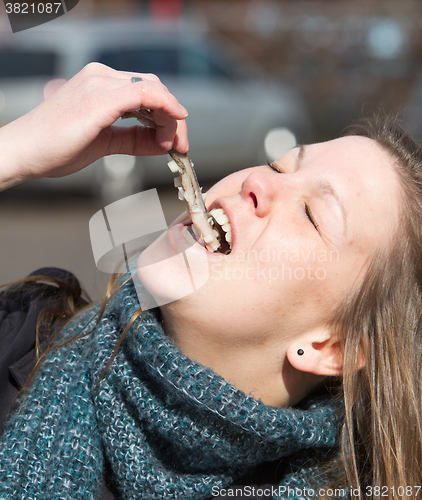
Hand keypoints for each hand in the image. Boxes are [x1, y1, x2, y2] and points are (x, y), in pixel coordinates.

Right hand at [0, 62, 188, 189]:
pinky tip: (174, 123)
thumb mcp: (106, 142)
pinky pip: (144, 94)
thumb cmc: (58, 147)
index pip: (147, 92)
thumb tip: (165, 143)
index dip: (168, 116)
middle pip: (155, 89)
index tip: (176, 143)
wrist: (26, 152)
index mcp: (101, 83)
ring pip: (154, 90)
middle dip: (174, 118)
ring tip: (175, 144)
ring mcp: (100, 83)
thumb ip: (134, 139)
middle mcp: (102, 76)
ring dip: (172, 118)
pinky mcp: (100, 97)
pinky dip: (165, 107)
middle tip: (182, 145)